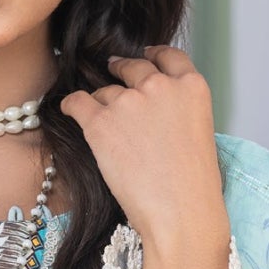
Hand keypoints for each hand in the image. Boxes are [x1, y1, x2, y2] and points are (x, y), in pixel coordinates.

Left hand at [59, 47, 232, 268]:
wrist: (180, 213)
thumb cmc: (194, 187)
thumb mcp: (199, 134)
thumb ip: (179, 111)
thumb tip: (156, 113)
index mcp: (191, 87)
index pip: (168, 57)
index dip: (153, 55)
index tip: (145, 56)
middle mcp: (159, 86)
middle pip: (133, 68)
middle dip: (122, 71)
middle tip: (113, 76)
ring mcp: (128, 102)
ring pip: (105, 92)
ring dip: (102, 105)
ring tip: (106, 129)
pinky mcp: (100, 122)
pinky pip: (77, 102)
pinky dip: (71, 105)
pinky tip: (69, 110)